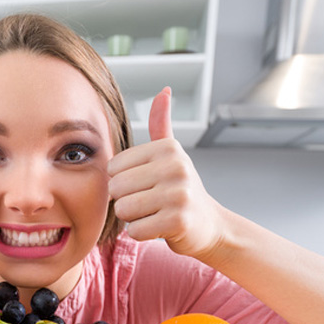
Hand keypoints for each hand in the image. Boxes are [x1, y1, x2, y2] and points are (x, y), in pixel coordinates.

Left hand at [107, 88, 223, 258]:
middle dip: (125, 201)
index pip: (114, 167)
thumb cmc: (181, 189)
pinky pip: (135, 230)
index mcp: (168, 148)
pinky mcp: (178, 221)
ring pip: (123, 209)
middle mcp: (175, 167)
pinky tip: (159, 228)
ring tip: (153, 213)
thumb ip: (161, 124)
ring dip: (132, 218)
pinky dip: (141, 233)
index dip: (122, 182)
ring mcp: (178, 194)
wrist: (209, 225)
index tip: (145, 185)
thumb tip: (163, 90)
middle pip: (116, 188)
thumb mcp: (172, 154)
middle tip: (149, 203)